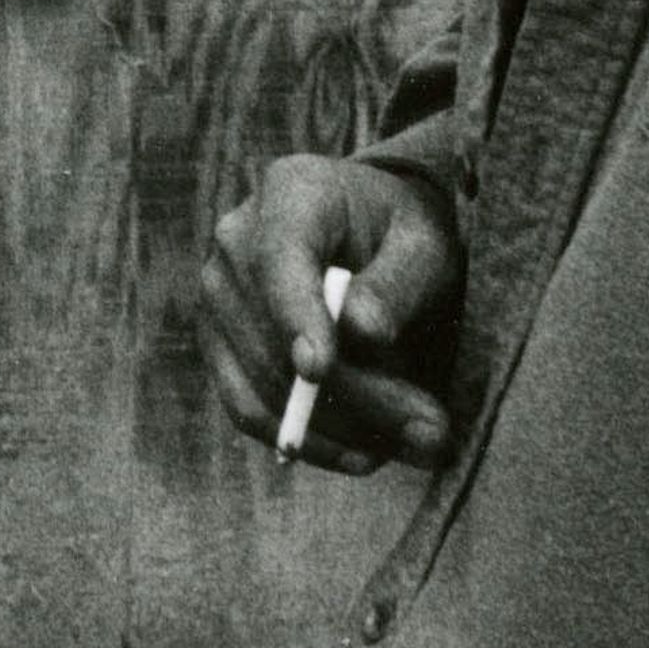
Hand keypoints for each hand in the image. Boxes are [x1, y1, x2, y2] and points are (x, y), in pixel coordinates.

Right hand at [198, 152, 459, 474]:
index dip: (294, 316)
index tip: (319, 370)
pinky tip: (361, 454)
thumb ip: (398, 283)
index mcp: (290, 193)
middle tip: (432, 436)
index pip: (279, 259)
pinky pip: (246, 407)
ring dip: (336, 430)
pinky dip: (304, 439)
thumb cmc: (403, 237)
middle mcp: (235, 240)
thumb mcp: (425, 246)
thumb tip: (361, 333)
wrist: (372, 238)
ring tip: (412, 447)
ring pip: (260, 383)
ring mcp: (216, 294)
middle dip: (355, 397)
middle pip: (275, 336)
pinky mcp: (218, 343)